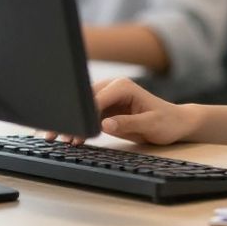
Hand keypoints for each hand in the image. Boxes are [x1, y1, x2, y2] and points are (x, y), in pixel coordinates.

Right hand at [46, 78, 196, 145]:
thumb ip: (128, 123)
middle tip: (51, 134)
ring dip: (69, 123)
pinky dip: (77, 127)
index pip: (95, 99)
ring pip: (81, 109)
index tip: (68, 130)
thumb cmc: (166, 122)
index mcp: (123, 86)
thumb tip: (104, 125)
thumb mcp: (150, 124)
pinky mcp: (105, 108)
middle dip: (68, 119)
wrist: (175, 123)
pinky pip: (86, 116)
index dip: (80, 115)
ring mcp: (107, 97)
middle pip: (83, 102)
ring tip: (53, 138)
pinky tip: (67, 139)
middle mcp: (113, 87)